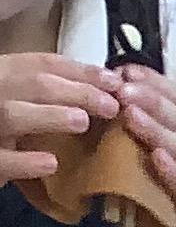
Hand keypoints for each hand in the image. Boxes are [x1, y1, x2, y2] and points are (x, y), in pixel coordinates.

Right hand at [0, 53, 116, 186]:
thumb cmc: (0, 119)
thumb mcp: (17, 93)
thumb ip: (46, 90)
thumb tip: (99, 87)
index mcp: (3, 72)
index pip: (42, 64)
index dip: (79, 70)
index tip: (113, 80)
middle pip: (34, 84)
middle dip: (76, 92)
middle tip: (111, 105)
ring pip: (14, 115)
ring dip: (49, 116)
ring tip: (81, 121)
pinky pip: (3, 160)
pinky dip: (25, 161)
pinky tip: (50, 163)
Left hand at [109, 69, 175, 226]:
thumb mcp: (174, 141)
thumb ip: (157, 115)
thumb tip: (121, 80)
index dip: (153, 81)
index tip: (124, 70)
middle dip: (151, 101)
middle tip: (122, 90)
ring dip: (157, 131)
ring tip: (131, 116)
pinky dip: (173, 171)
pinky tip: (156, 158)